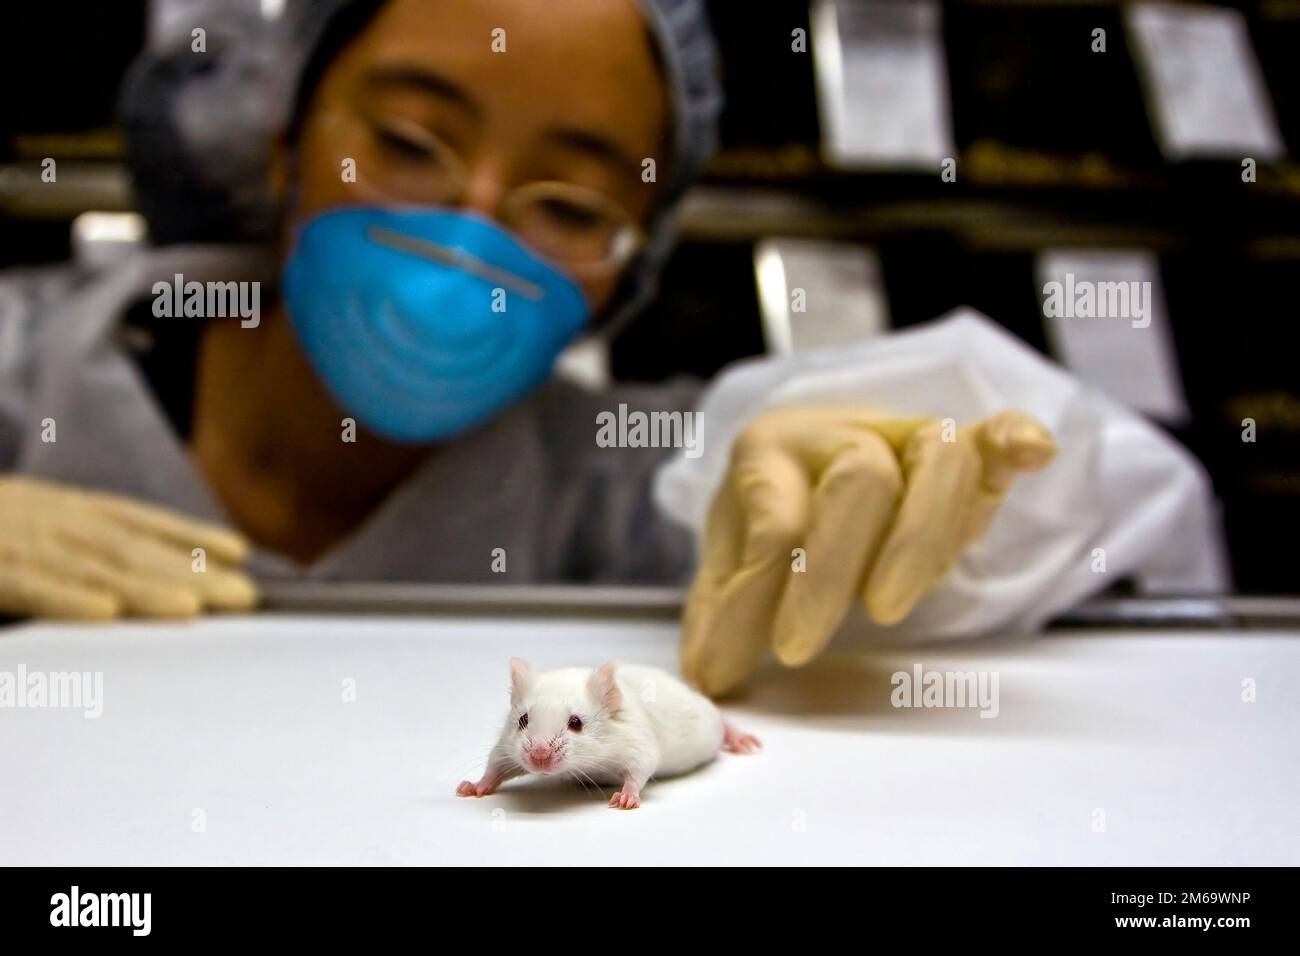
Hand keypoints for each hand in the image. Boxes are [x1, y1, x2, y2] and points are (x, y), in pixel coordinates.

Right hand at [0, 475, 258, 619]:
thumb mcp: (23, 523)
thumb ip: (74, 546)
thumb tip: (127, 577)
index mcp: (61, 508)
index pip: (136, 521)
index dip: (189, 535)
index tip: (240, 553)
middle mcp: (49, 520)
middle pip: (130, 550)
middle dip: (191, 572)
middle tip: (244, 597)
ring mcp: (17, 542)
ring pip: (93, 568)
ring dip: (147, 588)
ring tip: (195, 608)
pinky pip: (29, 585)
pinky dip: (69, 598)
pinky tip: (109, 612)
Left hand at [680, 408, 1055, 695]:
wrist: (812, 454)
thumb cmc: (775, 510)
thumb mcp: (734, 558)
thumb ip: (725, 613)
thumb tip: (709, 680)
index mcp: (771, 451)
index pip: (773, 518)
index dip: (757, 593)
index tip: (748, 658)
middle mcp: (841, 433)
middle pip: (858, 482)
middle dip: (830, 572)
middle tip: (798, 646)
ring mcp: (906, 439)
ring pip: (936, 463)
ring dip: (919, 541)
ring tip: (884, 608)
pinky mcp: (962, 452)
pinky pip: (991, 437)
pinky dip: (1012, 442)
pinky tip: (1031, 452)